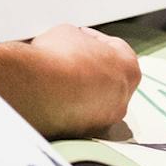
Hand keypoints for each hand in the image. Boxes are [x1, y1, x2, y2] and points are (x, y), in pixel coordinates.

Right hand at [0, 26, 140, 138]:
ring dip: (80, 89)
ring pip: (94, 100)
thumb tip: (71, 45)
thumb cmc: (57, 60)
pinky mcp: (83, 134)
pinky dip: (68, 107)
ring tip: (57, 77)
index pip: (116, 48)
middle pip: (109, 78)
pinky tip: (51, 94)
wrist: (36, 88)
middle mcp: (122, 97)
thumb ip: (78, 40)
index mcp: (128, 68)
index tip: (81, 37)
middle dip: (91, 67)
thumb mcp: (68, 32)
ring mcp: (104, 119)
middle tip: (70, 58)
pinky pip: (78, 116)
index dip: (95, 39)